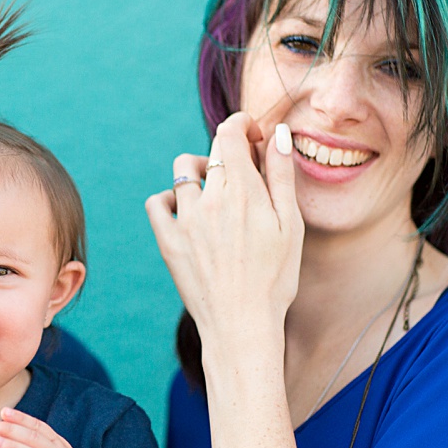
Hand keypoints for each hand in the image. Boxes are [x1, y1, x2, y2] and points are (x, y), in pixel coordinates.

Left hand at [145, 113, 302, 341]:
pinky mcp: (167, 241)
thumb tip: (278, 134)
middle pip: (210, 150)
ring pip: (182, 171)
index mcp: (244, 192)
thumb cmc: (275, 278)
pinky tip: (185, 210)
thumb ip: (282, 176)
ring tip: (214, 191)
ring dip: (198, 171)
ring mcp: (185, 220)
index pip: (230, 134)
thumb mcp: (290, 225)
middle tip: (242, 171)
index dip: (240, 125)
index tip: (251, 134)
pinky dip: (168, 198)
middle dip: (227, 150)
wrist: (241, 323)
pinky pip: (156, 203)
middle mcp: (210, 200)